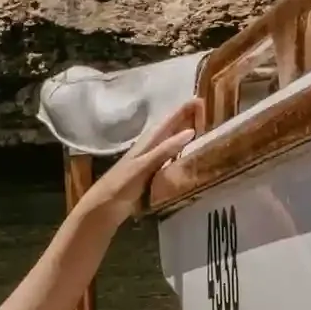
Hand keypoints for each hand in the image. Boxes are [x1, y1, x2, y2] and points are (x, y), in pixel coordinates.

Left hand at [83, 98, 201, 222]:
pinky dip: (180, 159)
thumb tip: (190, 131)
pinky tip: (189, 162)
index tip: (202, 99)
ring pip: (171, 146)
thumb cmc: (119, 186)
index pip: (169, 120)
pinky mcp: (150, 179)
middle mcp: (150, 150)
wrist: (100, 210)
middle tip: (209, 115)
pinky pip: (169, 163)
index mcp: (147, 143)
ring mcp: (150, 164)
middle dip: (188, 121)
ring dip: (185, 139)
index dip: (184, 109)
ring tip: (204, 134)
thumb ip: (164, 150)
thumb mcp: (142, 166)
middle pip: (171, 130)